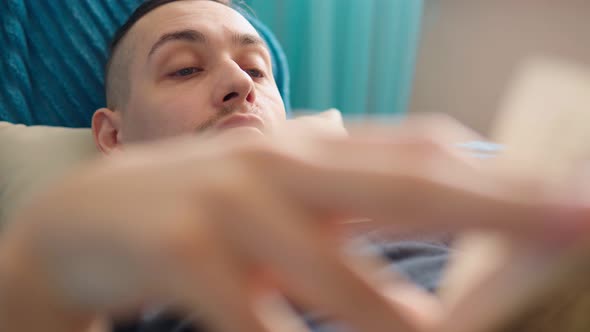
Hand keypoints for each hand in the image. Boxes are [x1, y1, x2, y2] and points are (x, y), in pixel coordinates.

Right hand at [3, 116, 589, 331]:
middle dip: (495, 208)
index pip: (419, 150)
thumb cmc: (204, 203)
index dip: (495, 170)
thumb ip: (349, 185)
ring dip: (402, 317)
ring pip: (339, 275)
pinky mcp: (188, 258)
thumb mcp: (281, 184)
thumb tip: (439, 186)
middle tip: (575, 219)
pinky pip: (260, 324)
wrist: (91, 217)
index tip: (562, 194)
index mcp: (309, 148)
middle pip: (403, 187)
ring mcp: (232, 210)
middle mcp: (280, 167)